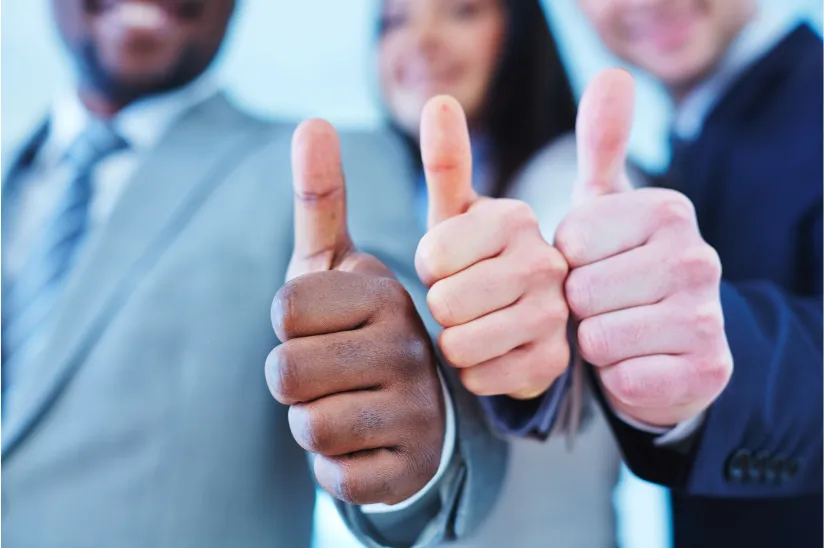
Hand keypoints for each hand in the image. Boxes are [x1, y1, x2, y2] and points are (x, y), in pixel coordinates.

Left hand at [265, 120, 444, 504]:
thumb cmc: (364, 331)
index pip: (285, 309)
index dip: (289, 325)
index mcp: (388, 294)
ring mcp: (420, 409)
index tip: (326, 324)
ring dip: (312, 423)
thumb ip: (323, 198)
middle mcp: (415, 346)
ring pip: (307, 428)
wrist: (422, 412)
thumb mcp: (340, 268)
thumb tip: (312, 120)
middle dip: (294, 379)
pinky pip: (334, 477)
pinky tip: (367, 445)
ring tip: (351, 405)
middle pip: (286, 372)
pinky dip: (335, 466)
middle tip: (335, 371)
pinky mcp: (413, 467)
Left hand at [415, 96, 569, 399]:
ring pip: (460, 344)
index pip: (432, 254)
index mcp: (516, 217)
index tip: (450, 266)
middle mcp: (546, 260)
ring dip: (456, 343)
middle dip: (441, 308)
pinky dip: (477, 373)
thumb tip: (438, 101)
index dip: (429, 269)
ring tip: (478, 328)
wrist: (533, 326)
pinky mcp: (556, 363)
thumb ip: (448, 161)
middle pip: (446, 303)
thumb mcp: (462, 215)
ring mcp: (558, 315)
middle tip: (464, 302)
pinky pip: (481, 377)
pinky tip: (497, 357)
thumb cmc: (483, 264)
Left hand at [556, 69, 732, 426]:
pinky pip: (622, 379)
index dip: (567, 264)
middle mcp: (698, 257)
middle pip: (581, 293)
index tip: (593, 266)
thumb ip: (603, 147)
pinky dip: (618, 378)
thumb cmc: (622, 272)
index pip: (571, 243)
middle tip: (606, 306)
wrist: (670, 349)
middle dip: (579, 308)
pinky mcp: (707, 372)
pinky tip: (640, 364)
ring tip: (620, 332)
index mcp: (667, 211)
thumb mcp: (608, 209)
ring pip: (597, 338)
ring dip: (596, 344)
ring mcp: (708, 317)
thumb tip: (611, 75)